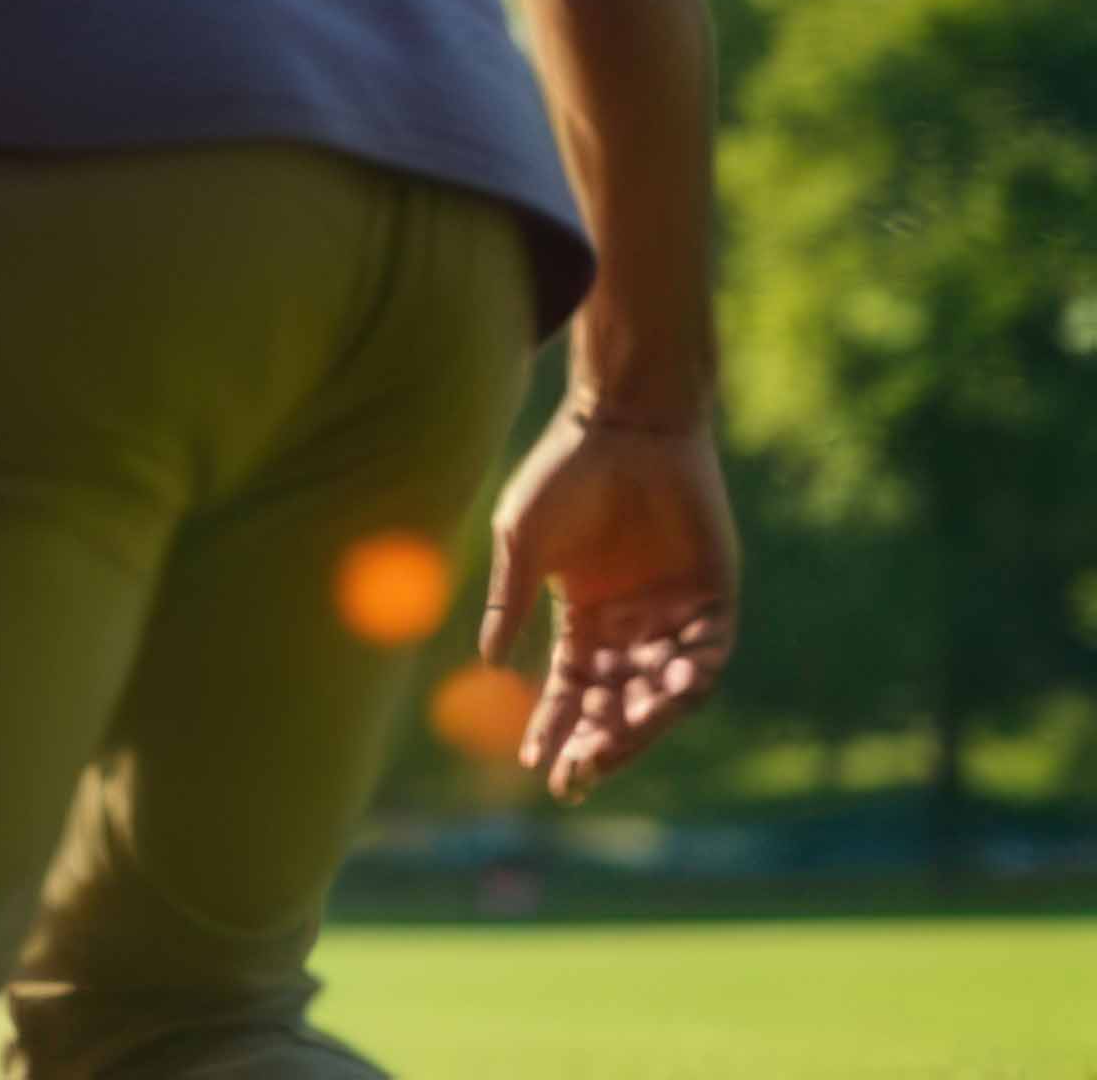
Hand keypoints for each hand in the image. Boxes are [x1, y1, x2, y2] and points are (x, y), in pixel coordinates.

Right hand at [479, 409, 735, 800]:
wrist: (624, 425)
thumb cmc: (563, 475)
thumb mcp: (523, 544)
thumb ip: (509, 603)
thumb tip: (487, 664)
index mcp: (582, 620)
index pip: (569, 690)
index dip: (553, 727)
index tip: (535, 764)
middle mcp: (630, 628)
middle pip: (617, 703)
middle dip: (598, 742)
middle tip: (579, 774)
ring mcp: (674, 616)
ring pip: (662, 691)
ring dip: (641, 722)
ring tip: (615, 745)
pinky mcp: (714, 599)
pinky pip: (706, 656)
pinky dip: (690, 680)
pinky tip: (667, 692)